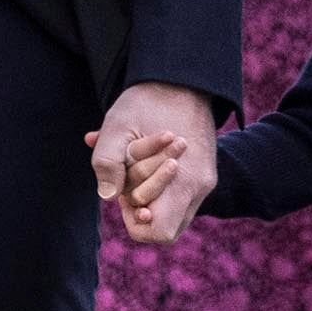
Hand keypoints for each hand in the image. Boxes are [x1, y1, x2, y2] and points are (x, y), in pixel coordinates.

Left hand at [94, 83, 218, 242]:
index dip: (135, 223)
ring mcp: (204, 181)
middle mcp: (199, 187)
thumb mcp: (117, 126)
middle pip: (166, 226)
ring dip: (149, 196)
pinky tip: (145, 161)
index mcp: (183, 181)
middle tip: (128, 179)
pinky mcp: (204, 173)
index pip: (160, 233)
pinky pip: (179, 195)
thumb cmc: (149, 100)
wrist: (184, 78)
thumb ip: (106, 163)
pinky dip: (160, 186)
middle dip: (140, 207)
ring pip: (173, 212)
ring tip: (136, 168)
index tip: (125, 197)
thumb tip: (108, 197)